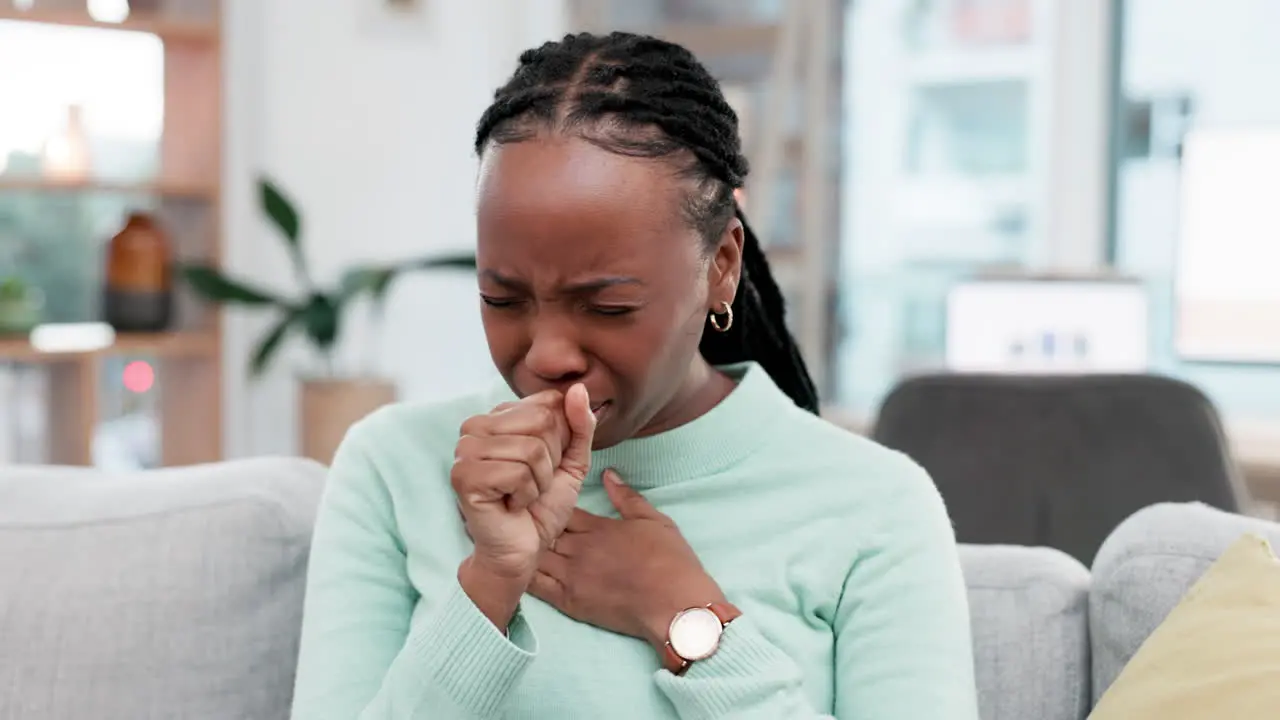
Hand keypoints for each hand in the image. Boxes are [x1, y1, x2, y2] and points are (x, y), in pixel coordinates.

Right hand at [452, 385, 595, 625]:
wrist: (523, 550)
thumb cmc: (542, 506)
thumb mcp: (572, 461)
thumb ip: (579, 424)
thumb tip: (578, 388)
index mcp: (499, 416)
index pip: (548, 404)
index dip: (560, 441)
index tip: (545, 466)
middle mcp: (476, 426)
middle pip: (541, 422)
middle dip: (551, 461)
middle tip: (532, 484)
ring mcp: (465, 450)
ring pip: (531, 449)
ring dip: (539, 482)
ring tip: (522, 495)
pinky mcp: (463, 475)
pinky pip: (517, 472)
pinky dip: (525, 495)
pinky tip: (511, 505)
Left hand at [529, 469, 726, 650]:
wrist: (675, 604)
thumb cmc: (671, 560)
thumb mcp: (654, 520)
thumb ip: (627, 497)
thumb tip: (607, 473)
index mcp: (598, 527)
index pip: (562, 510)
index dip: (549, 505)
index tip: (542, 502)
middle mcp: (579, 548)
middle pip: (543, 531)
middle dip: (532, 525)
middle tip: (517, 520)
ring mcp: (571, 576)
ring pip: (535, 556)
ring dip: (525, 548)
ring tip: (511, 543)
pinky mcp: (569, 602)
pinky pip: (536, 587)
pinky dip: (523, 576)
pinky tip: (513, 570)